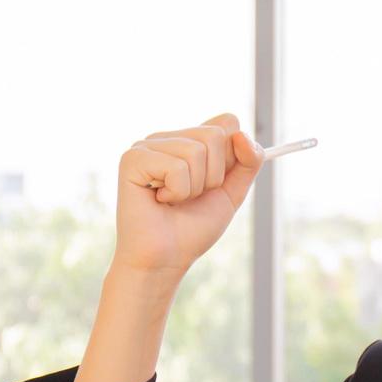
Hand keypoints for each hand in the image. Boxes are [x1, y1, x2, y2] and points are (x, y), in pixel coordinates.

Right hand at [112, 112, 264, 275]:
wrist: (166, 258)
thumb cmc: (193, 228)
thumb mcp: (231, 192)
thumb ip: (248, 162)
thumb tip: (241, 134)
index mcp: (189, 141)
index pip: (228, 123)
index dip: (233, 155)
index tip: (220, 180)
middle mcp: (167, 138)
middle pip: (215, 135)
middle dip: (214, 176)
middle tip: (191, 196)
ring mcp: (147, 145)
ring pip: (196, 151)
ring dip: (194, 187)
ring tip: (173, 200)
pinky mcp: (133, 158)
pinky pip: (177, 167)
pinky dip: (177, 192)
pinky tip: (159, 200)